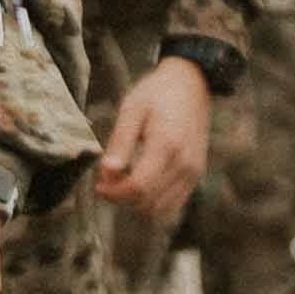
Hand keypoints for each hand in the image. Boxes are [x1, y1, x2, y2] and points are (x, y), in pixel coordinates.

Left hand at [93, 55, 212, 216]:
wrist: (192, 84)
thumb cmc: (157, 93)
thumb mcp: (132, 108)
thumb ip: (120, 142)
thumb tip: (107, 173)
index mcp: (167, 144)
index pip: (139, 187)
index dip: (114, 193)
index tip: (99, 186)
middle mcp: (184, 163)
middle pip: (147, 202)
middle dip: (122, 199)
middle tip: (107, 183)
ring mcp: (193, 171)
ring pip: (160, 209)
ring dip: (137, 203)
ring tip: (123, 181)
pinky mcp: (195, 175)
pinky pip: (173, 203)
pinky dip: (153, 201)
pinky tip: (141, 182)